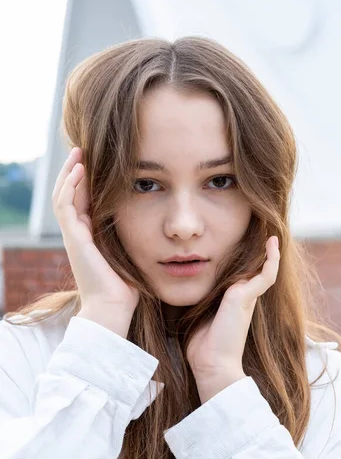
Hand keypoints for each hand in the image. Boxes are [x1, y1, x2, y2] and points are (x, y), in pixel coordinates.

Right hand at [52, 147, 139, 314]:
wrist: (114, 308)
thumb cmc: (127, 288)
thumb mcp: (133, 255)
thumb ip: (135, 239)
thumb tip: (159, 225)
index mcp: (91, 237)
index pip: (84, 202)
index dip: (88, 182)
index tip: (98, 162)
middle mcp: (79, 235)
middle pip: (71, 195)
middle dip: (77, 171)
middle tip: (83, 150)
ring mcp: (73, 237)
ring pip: (63, 196)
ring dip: (70, 173)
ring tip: (79, 152)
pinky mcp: (73, 239)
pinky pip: (65, 206)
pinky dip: (70, 186)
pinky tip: (79, 170)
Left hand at [187, 236, 279, 402]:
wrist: (212, 364)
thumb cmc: (203, 346)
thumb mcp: (199, 316)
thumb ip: (199, 303)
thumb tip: (184, 291)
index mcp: (234, 303)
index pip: (244, 278)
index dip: (249, 264)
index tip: (247, 248)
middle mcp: (243, 299)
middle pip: (256, 271)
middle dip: (262, 254)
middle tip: (265, 235)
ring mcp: (247, 298)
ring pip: (264, 270)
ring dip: (269, 253)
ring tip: (272, 234)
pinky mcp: (246, 297)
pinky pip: (266, 274)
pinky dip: (271, 259)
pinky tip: (272, 243)